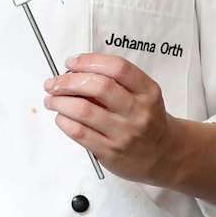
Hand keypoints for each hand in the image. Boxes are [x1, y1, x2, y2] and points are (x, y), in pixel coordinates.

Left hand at [43, 53, 176, 183]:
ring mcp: (124, 133)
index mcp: (147, 92)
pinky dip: (64, 121)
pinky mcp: (110, 152)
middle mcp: (138, 112)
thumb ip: (114, 83)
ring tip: (51, 99)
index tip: (71, 63)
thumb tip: (74, 73)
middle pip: (98, 87)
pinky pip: (80, 133)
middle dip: (68, 81)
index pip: (118, 68)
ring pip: (84, 110)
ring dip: (60, 101)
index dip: (89, 61)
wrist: (164, 155)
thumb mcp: (142, 96)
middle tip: (53, 83)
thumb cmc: (147, 120)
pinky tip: (61, 116)